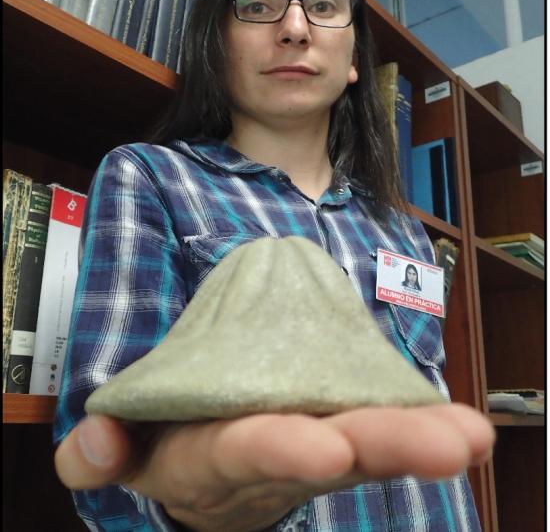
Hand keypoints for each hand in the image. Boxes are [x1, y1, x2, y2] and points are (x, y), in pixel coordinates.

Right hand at [55, 403, 494, 531]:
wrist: (207, 446)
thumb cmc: (168, 437)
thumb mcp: (129, 445)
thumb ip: (100, 450)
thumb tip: (94, 450)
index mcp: (213, 455)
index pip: (243, 449)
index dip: (280, 448)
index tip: (326, 448)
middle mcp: (274, 455)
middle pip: (329, 449)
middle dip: (385, 446)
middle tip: (450, 443)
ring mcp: (312, 441)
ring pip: (367, 440)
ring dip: (420, 437)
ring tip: (472, 434)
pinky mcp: (337, 422)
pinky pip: (382, 422)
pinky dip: (425, 425)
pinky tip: (472, 427)